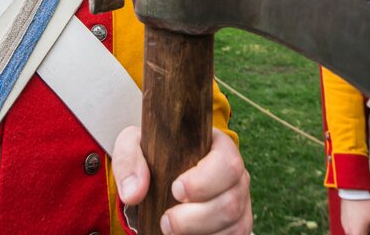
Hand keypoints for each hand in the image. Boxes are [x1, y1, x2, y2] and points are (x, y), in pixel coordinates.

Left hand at [112, 126, 251, 233]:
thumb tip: (133, 192)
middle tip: (166, 220)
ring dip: (200, 234)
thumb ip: (129, 161)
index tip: (175, 190)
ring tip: (169, 230)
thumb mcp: (134, 145)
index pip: (228, 164)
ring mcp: (240, 204)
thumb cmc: (152, 155)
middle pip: (231, 202)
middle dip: (196, 218)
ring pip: (235, 227)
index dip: (205, 181)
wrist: (156, 177)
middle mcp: (236, 177)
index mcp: (219, 148)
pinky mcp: (237, 227)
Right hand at [341, 198, 369, 234]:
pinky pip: (351, 228)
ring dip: (362, 232)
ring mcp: (345, 227)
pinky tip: (362, 220)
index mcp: (357, 234)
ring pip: (355, 233)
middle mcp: (349, 232)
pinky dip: (357, 227)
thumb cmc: (365, 206)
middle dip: (367, 234)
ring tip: (368, 224)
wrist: (352, 192)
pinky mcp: (343, 221)